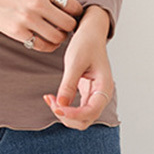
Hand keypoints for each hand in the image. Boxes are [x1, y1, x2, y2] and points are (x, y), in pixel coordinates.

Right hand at [0, 0, 83, 51]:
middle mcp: (38, 2)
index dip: (76, 14)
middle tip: (65, 29)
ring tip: (55, 36)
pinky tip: (44, 41)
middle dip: (70, 28)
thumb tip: (69, 9)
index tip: (73, 17)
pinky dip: (47, 46)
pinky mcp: (17, 31)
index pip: (73, 6)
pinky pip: (42, 45)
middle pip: (68, 24)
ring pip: (58, 37)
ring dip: (59, 39)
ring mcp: (27, 18)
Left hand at [43, 6, 113, 128]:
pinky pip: (76, 108)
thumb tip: (61, 106)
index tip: (56, 108)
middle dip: (67, 116)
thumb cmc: (86, 43)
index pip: (91, 112)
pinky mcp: (86, 93)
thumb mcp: (75, 61)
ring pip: (80, 117)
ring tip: (49, 99)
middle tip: (51, 101)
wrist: (90, 32)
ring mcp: (94, 95)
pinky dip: (64, 107)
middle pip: (85, 120)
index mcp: (104, 86)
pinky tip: (52, 98)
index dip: (73, 114)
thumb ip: (69, 84)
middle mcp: (101, 94)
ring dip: (64, 113)